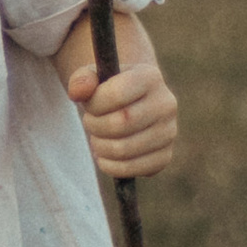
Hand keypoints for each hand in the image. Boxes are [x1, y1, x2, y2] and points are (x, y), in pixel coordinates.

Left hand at [69, 53, 178, 181]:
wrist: (134, 104)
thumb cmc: (109, 89)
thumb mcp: (94, 77)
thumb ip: (82, 79)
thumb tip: (77, 92)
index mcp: (150, 77)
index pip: (117, 94)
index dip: (94, 104)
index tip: (89, 104)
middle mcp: (166, 104)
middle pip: (120, 123)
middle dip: (94, 126)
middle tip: (90, 122)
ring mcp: (169, 132)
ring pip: (123, 149)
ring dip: (99, 146)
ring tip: (97, 137)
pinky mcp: (164, 157)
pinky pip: (131, 169)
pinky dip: (109, 166)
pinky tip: (104, 155)